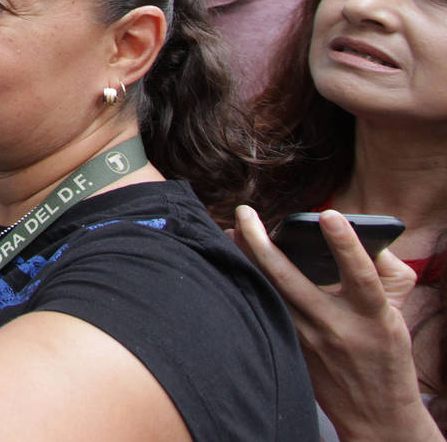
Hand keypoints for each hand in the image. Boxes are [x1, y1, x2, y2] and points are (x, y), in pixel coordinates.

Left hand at [232, 206, 439, 440]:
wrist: (376, 414)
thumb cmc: (386, 353)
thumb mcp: (397, 314)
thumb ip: (387, 273)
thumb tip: (361, 233)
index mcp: (372, 316)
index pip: (360, 276)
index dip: (346, 245)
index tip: (328, 214)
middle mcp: (336, 327)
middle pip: (290, 281)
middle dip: (261, 243)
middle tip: (244, 212)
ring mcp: (306, 340)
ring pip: (267, 294)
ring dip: (244, 260)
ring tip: (228, 230)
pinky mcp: (288, 349)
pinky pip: (263, 310)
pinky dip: (247, 285)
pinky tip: (231, 264)